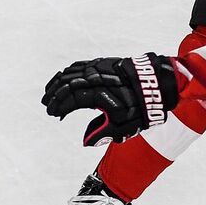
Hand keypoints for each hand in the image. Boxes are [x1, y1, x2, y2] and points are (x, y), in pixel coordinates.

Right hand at [41, 53, 178, 146]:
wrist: (159, 84)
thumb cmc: (142, 108)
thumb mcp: (124, 127)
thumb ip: (103, 135)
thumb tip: (86, 142)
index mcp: (98, 95)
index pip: (71, 100)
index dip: (60, 107)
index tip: (53, 114)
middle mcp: (95, 78)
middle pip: (66, 85)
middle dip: (54, 95)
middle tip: (47, 105)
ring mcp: (99, 68)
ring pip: (70, 72)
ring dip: (58, 82)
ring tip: (50, 92)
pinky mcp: (103, 62)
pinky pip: (79, 65)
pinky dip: (68, 72)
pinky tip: (64, 78)